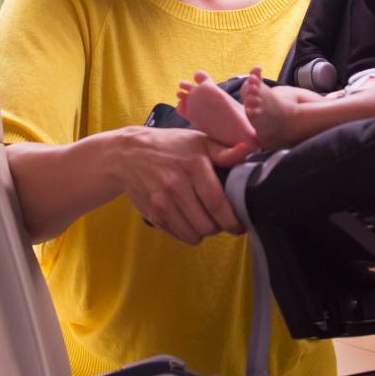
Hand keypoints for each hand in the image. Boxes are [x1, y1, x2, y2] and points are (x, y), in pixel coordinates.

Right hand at [113, 126, 249, 243]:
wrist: (128, 154)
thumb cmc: (170, 146)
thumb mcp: (199, 141)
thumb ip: (224, 151)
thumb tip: (246, 151)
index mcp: (194, 167)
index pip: (217, 204)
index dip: (232, 221)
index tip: (239, 226)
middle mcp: (176, 186)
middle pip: (206, 225)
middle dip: (219, 227)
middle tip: (221, 220)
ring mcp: (161, 202)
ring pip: (192, 234)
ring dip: (202, 232)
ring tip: (205, 219)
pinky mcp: (152, 214)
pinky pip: (176, 234)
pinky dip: (186, 232)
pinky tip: (188, 218)